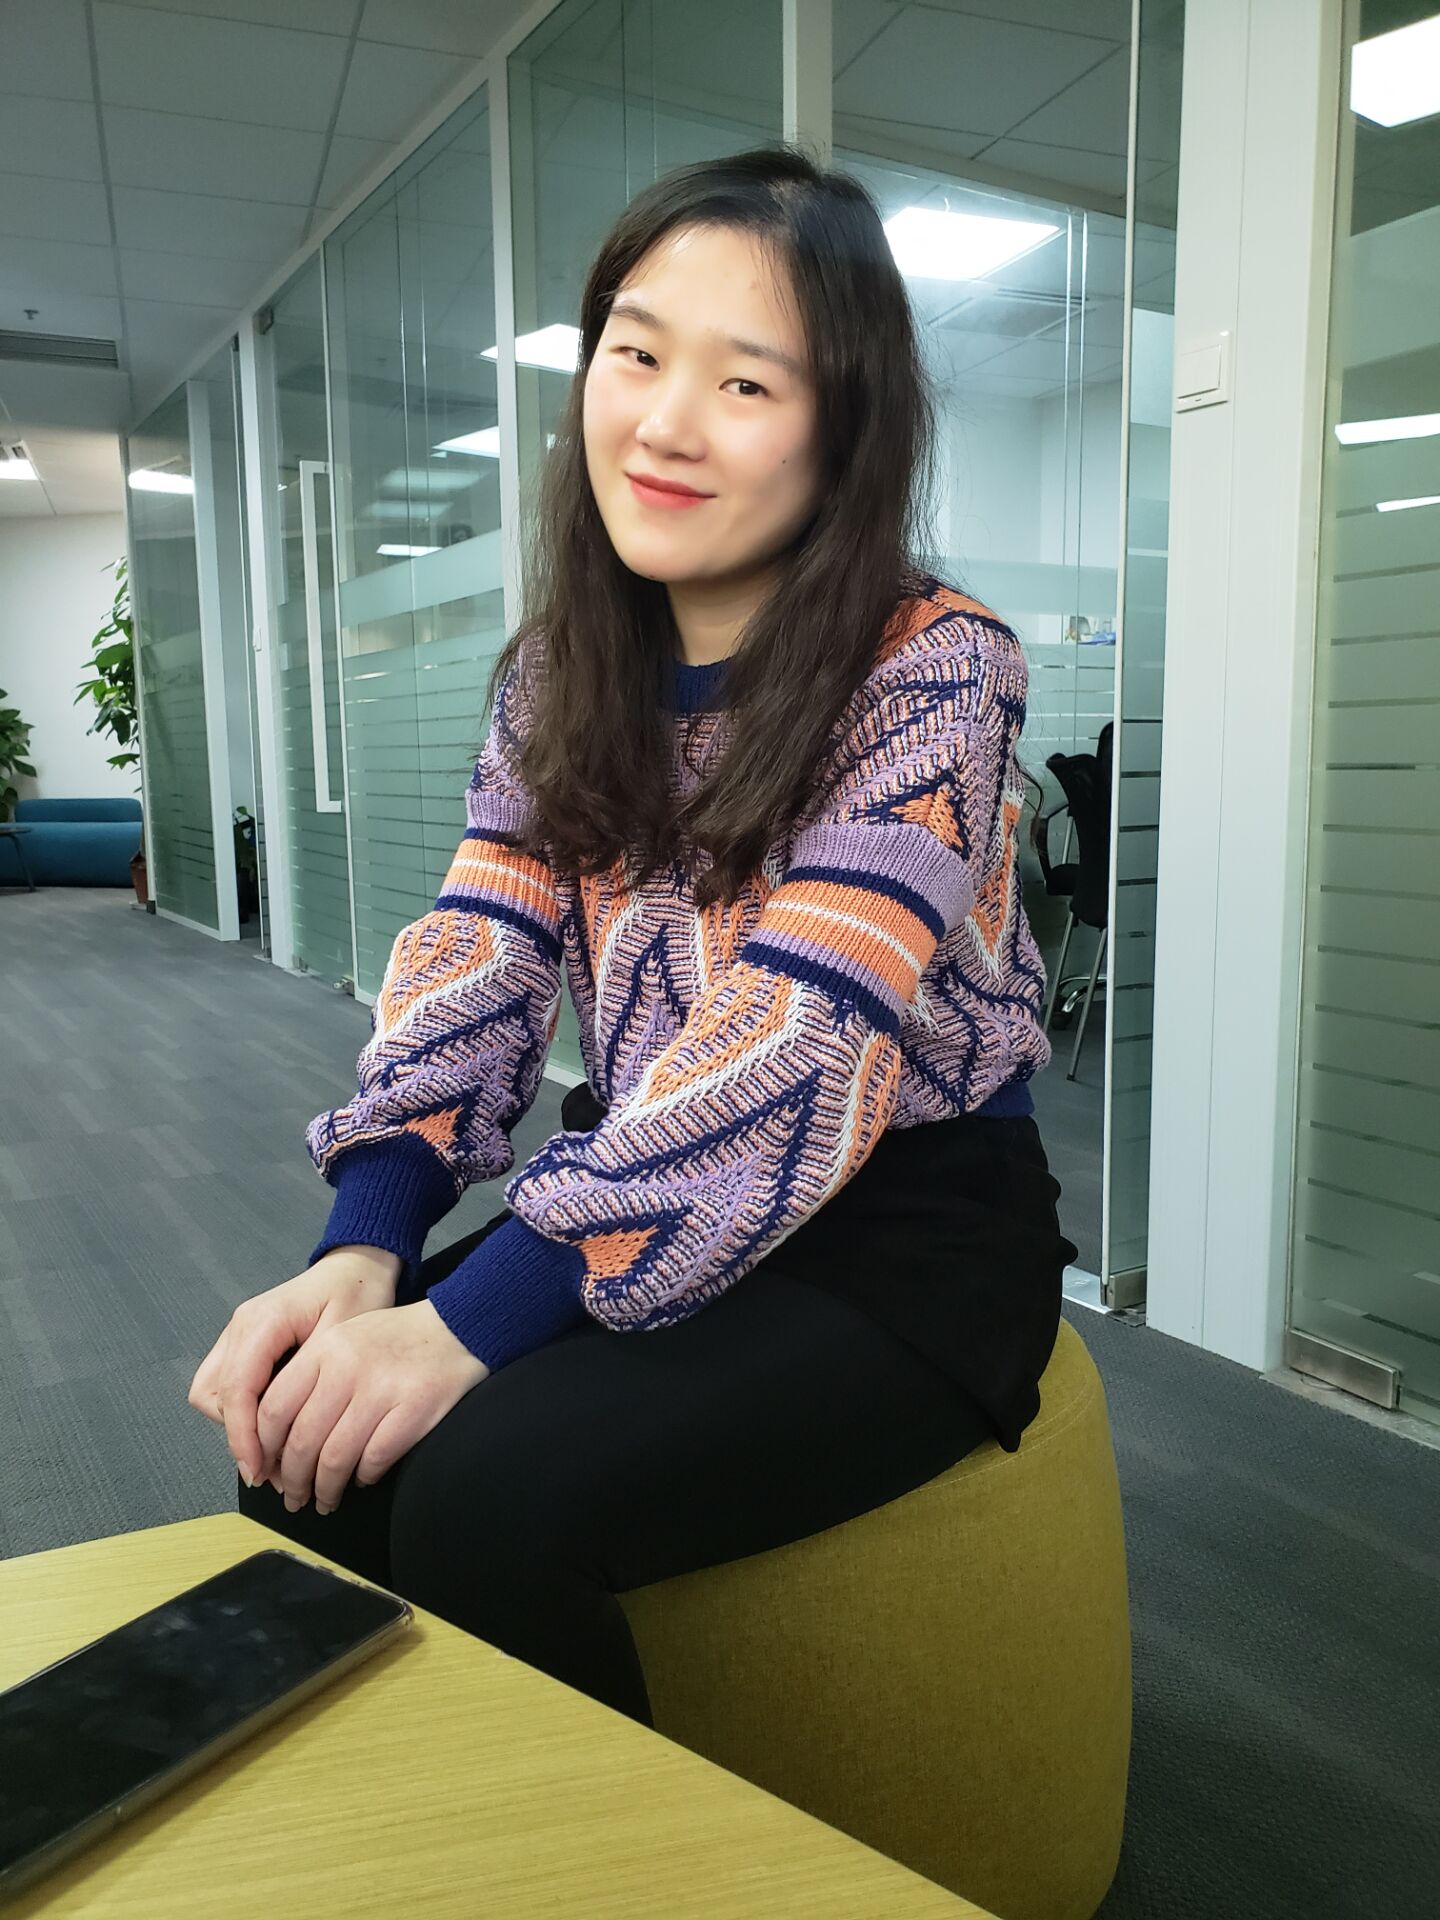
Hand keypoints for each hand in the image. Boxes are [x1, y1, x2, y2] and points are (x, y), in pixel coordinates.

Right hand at [188, 1247, 401, 1487]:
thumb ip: (311, 1383)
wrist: (357, 1266)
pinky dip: (242, 1411)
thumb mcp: (345, 1336)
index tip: (259, 1473)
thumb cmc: (358, 1295)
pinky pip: (226, 1385)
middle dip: (239, 1435)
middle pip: (213, 1396)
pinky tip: (276, 1426)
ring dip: (237, 1425)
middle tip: (276, 1467)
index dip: (243, 1437)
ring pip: (212, 1393)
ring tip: (277, 1450)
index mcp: (263, 1321)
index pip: (237, 1389)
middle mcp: (239, 1326)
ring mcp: (236, 1333)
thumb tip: (290, 1438)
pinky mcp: (242, 1343)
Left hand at [256, 1299, 489, 1513]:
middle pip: (302, 1441)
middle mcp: (347, 1367)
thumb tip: (277, 1439)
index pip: (274, 1409)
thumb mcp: (344, 1338)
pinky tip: (363, 1479)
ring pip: (335, 1459)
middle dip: (292, 1481)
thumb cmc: (397, 1339)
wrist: (457, 1327)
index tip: (265, 1469)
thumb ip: (308, 1377)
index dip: (263, 1449)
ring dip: (325, 1489)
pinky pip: (374, 1460)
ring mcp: (381, 1389)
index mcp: (325, 1348)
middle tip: (293, 1497)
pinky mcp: (413, 1409)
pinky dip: (363, 1477)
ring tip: (324, 1501)